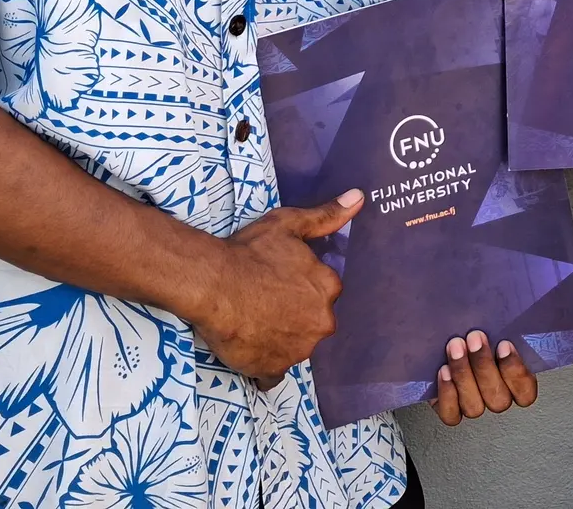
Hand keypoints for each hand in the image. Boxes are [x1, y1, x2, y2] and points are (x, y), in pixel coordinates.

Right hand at [184, 189, 364, 382]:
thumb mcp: (290, 224)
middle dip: (294, 315)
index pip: (324, 292)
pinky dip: (264, 366)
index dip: (301, 287)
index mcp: (328, 288)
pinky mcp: (273, 370)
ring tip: (253, 323)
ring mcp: (298, 350)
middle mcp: (321, 322)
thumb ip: (326, 216)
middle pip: (312, 322)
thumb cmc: (251, 252)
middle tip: (265, 302)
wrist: (214, 284)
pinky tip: (250, 350)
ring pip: (295, 347)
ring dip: (280, 339)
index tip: (281, 282)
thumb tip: (359, 197)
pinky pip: (273, 374)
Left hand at [430, 331, 538, 425]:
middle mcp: (496, 397)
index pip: (526, 391)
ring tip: (455, 347)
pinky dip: (448, 394)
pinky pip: (451, 414)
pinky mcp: (450, 410)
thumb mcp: (494, 323)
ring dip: (464, 375)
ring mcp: (473, 405)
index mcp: (515, 379)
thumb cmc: (473, 327)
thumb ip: (508, 324)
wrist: (445, 333)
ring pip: (475, 406)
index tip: (504, 345)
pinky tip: (444, 371)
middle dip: (484, 366)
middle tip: (474, 337)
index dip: (516, 372)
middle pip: (498, 399)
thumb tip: (525, 299)